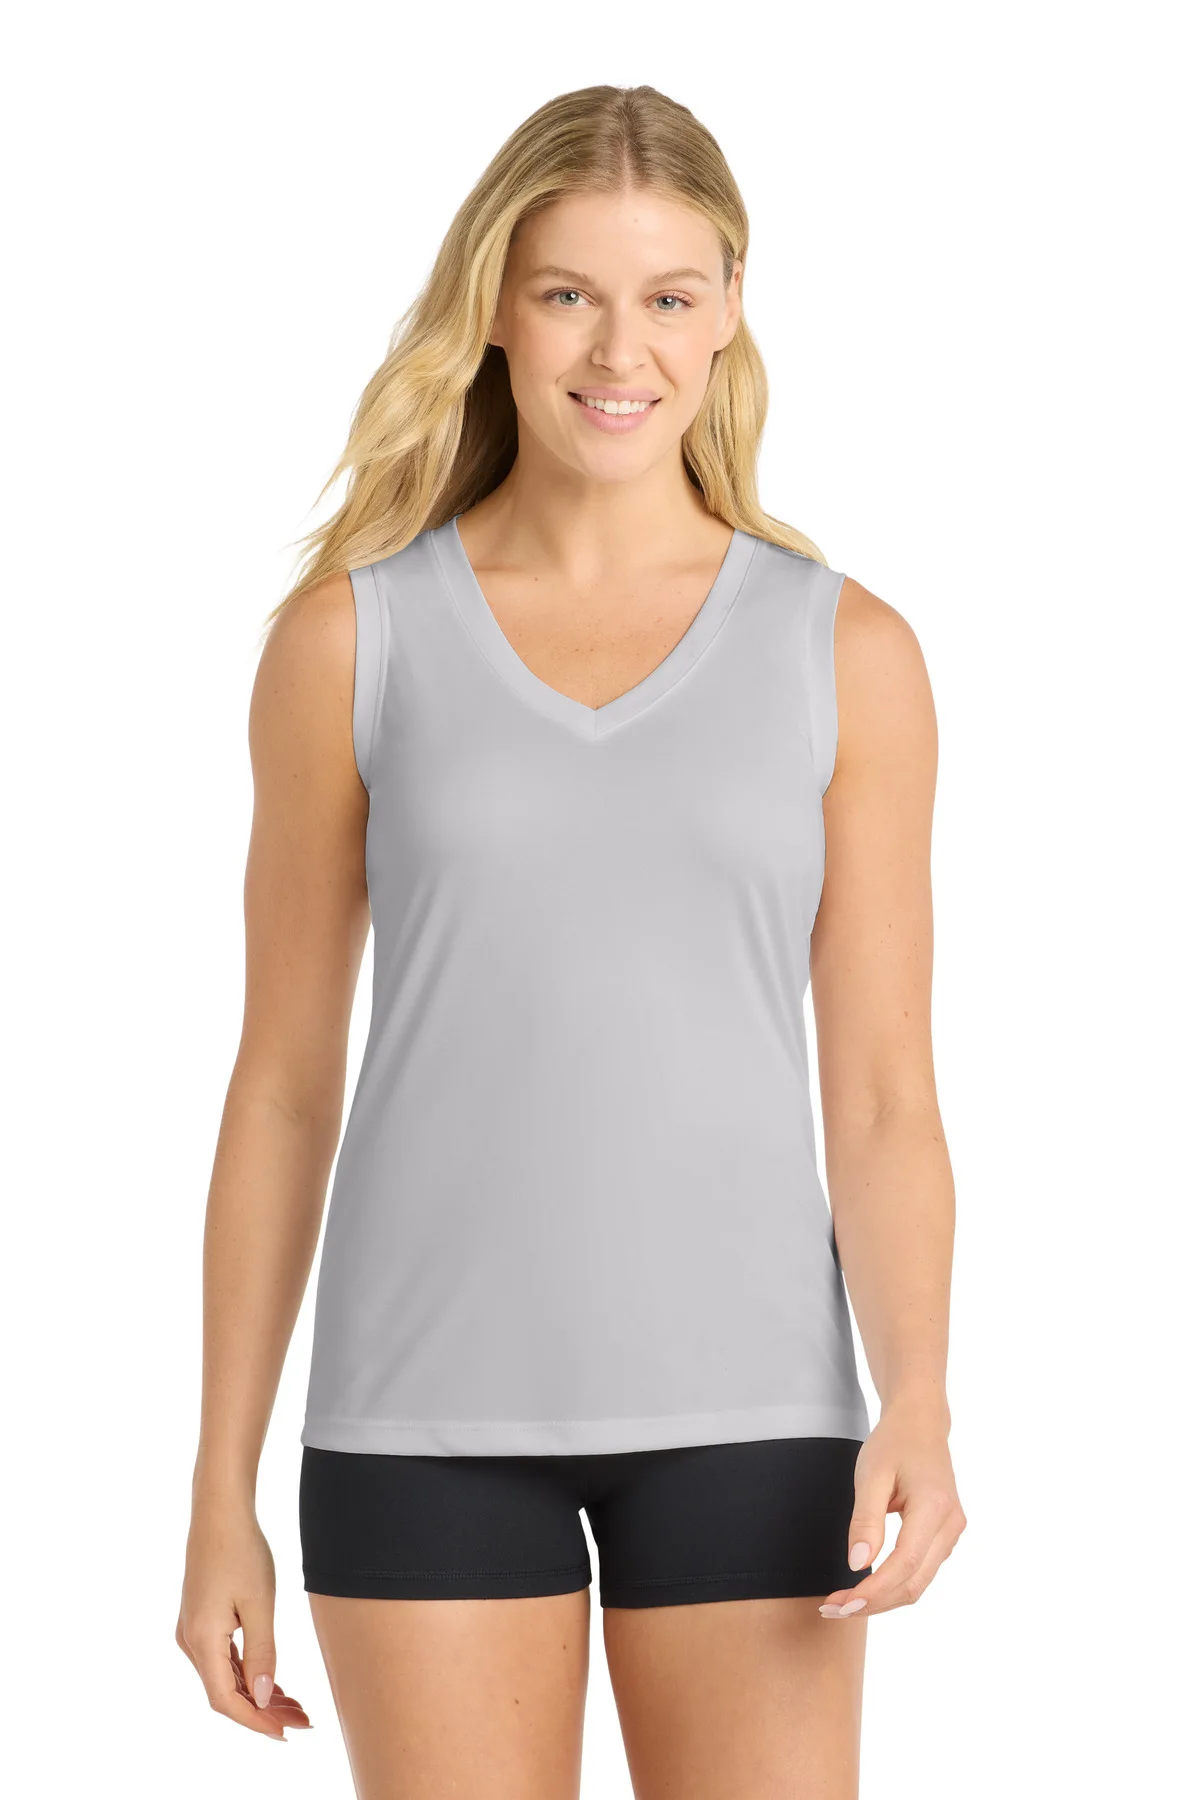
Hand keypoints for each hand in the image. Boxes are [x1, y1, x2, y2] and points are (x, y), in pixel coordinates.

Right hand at [176, 1500, 311, 1738]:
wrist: (219, 1511)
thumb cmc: (242, 1550)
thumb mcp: (259, 1603)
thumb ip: (261, 1652)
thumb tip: (261, 1698)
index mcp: (202, 1640)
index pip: (226, 1700)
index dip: (254, 1721)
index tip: (286, 1733)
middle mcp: (190, 1641)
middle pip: (225, 1692)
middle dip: (262, 1710)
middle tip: (302, 1720)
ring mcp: (192, 1631)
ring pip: (225, 1676)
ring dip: (257, 1693)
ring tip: (295, 1705)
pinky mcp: (200, 1620)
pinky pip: (223, 1659)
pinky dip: (247, 1672)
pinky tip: (272, 1681)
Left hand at [818, 1401, 965, 1618]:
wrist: (920, 1424)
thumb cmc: (894, 1443)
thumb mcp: (871, 1474)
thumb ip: (865, 1520)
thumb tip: (858, 1566)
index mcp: (935, 1507)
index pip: (906, 1564)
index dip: (875, 1590)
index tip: (843, 1603)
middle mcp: (950, 1525)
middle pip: (914, 1583)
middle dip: (874, 1603)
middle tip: (832, 1609)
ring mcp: (951, 1532)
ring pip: (918, 1583)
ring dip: (882, 1598)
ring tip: (842, 1603)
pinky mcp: (943, 1536)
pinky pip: (920, 1571)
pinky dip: (892, 1585)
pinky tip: (864, 1588)